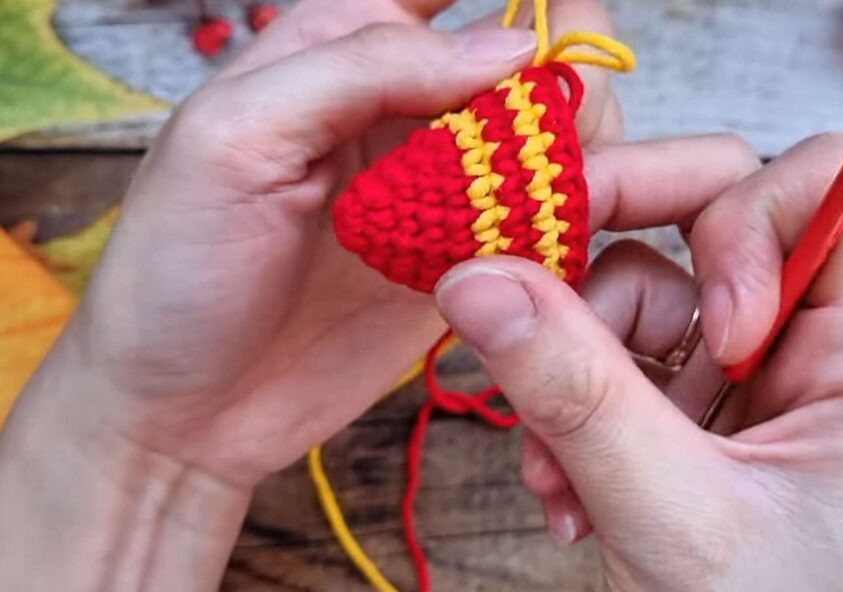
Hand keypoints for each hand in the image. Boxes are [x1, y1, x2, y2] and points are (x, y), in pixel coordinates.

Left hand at [9, 0, 623, 487]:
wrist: (186, 411)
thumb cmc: (180, 267)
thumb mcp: (238, 137)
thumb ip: (364, 70)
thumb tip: (508, 45)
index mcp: (337, 52)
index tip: (559, 14)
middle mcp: (399, 112)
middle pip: (513, 56)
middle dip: (560, 64)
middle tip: (568, 112)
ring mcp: (438, 189)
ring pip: (541, 133)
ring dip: (574, 140)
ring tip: (567, 174)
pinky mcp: (464, 260)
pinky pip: (540, 216)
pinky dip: (569, 212)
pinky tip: (569, 222)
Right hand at [436, 133, 842, 590]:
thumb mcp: (675, 514)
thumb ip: (577, 394)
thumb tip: (479, 280)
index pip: (819, 189)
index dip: (742, 218)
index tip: (708, 323)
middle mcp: (801, 342)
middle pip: (708, 208)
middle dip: (609, 251)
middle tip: (530, 283)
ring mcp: (734, 371)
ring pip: (634, 287)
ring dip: (568, 362)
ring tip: (553, 466)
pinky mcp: (679, 403)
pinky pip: (603, 353)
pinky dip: (562, 407)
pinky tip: (561, 485)